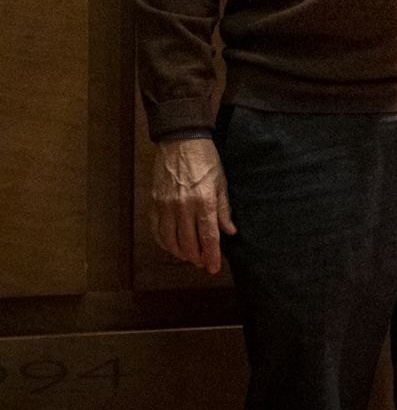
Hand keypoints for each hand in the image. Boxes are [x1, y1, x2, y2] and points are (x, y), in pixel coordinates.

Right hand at [151, 135, 234, 273]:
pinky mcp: (154, 203)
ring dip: (180, 252)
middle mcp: (183, 207)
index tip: (213, 268)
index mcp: (203, 202)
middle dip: (196, 257)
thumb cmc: (206, 160)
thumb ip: (224, 209)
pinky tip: (171, 246)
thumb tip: (230, 232)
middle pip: (188, 243)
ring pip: (170, 240)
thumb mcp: (222, 182)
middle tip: (203, 263)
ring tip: (190, 256)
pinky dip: (163, 242)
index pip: (208, 236)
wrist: (180, 141)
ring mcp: (165, 206)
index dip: (211, 255)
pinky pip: (156, 230)